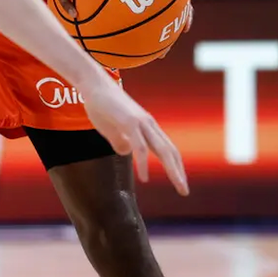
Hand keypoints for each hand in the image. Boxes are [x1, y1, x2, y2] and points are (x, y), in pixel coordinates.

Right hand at [78, 77, 188, 194]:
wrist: (93, 85)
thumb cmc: (101, 105)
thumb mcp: (112, 129)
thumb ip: (120, 140)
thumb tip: (126, 153)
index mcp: (147, 127)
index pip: (168, 149)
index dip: (175, 166)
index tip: (179, 183)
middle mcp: (149, 125)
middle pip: (170, 152)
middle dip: (179, 173)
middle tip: (184, 192)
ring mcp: (141, 123)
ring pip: (162, 150)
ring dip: (172, 170)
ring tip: (178, 186)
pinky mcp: (129, 123)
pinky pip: (140, 147)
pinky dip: (145, 163)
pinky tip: (145, 178)